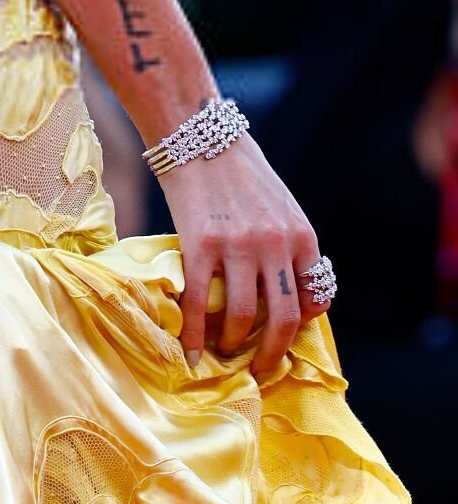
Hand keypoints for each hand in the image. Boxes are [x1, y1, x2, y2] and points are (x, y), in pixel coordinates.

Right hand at [158, 138, 325, 378]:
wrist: (198, 135)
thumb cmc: (239, 170)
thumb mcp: (281, 205)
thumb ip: (288, 245)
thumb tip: (285, 291)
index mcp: (301, 234)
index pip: (314, 298)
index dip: (300, 326)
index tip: (281, 338)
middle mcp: (275, 243)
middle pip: (283, 318)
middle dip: (271, 352)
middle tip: (258, 368)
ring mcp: (237, 245)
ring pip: (243, 316)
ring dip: (233, 344)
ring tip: (223, 351)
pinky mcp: (199, 244)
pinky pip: (200, 301)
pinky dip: (194, 334)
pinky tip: (190, 351)